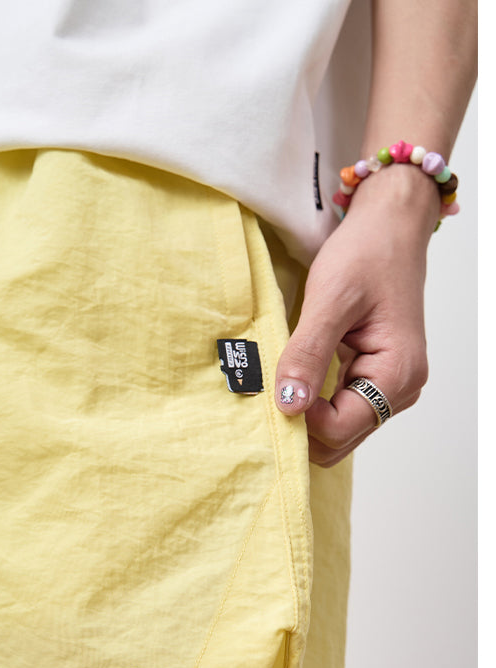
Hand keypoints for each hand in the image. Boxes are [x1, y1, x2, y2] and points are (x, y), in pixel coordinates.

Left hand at [274, 169, 438, 466]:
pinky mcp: (370, 377)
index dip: (302, 418)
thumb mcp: (330, 300)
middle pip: (339, 440)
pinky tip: (295, 378)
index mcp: (397, 373)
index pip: (340, 429)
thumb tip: (289, 406)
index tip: (276, 387)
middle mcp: (399, 389)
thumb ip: (308, 354)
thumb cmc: (367, 254)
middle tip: (270, 389)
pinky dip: (312, 402)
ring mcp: (386, 386)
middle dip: (302, 424)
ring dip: (305, 414)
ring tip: (283, 379)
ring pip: (336, 430)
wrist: (388, 227)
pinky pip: (337, 408)